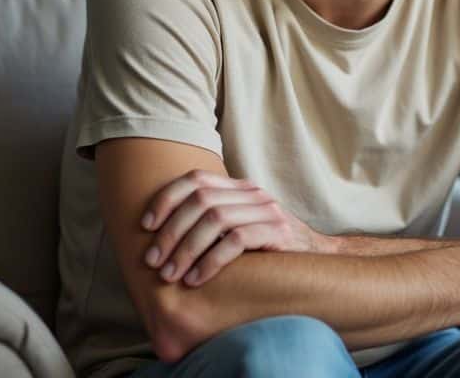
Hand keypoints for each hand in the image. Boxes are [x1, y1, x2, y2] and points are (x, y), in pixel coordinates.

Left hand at [140, 169, 331, 286]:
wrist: (313, 259)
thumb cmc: (264, 249)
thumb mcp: (236, 227)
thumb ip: (209, 221)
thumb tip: (156, 232)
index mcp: (238, 187)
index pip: (195, 179)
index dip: (166, 199)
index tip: (145, 226)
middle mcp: (252, 194)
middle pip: (200, 201)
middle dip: (170, 231)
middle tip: (152, 261)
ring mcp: (267, 211)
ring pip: (215, 220)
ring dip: (186, 249)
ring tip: (170, 275)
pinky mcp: (277, 232)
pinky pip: (235, 241)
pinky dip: (210, 261)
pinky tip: (195, 279)